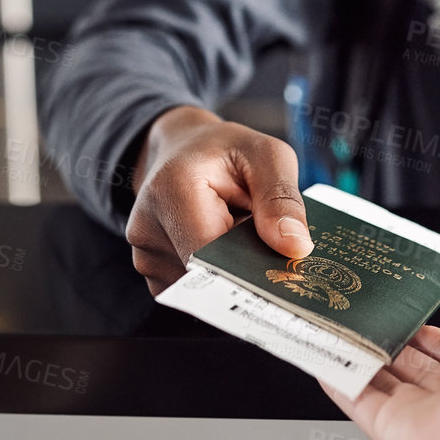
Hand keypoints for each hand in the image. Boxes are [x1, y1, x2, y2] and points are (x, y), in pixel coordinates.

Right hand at [125, 105, 311, 294]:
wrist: (182, 151)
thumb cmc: (224, 151)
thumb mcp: (265, 155)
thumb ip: (281, 198)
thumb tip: (295, 248)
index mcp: (171, 191)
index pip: (211, 255)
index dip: (250, 269)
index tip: (285, 274)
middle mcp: (146, 228)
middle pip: (207, 276)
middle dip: (245, 269)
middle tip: (271, 246)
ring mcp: (145, 256)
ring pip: (203, 287)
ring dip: (230, 270)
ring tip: (237, 234)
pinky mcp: (152, 273)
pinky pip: (194, 288)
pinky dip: (215, 274)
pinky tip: (222, 246)